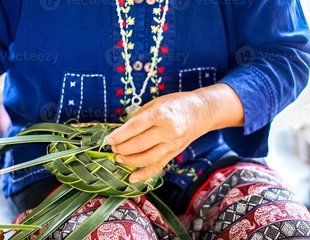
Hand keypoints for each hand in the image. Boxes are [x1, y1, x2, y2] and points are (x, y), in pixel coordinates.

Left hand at [107, 83, 242, 182]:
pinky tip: (132, 178)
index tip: (108, 140)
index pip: (135, 127)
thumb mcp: (156, 102)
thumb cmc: (176, 104)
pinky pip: (158, 167)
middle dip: (121, 148)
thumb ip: (138, 116)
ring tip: (118, 157)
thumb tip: (121, 132)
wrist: (201, 112)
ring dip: (129, 161)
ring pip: (147, 159)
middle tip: (112, 147)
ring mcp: (172, 144)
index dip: (119, 135)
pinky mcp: (174, 153)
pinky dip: (144, 175)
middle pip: (139, 145)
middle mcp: (168, 131)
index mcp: (161, 114)